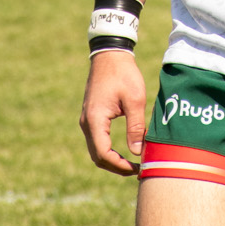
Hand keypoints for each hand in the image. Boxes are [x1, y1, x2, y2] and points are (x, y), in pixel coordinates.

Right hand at [79, 50, 148, 175]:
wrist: (110, 54)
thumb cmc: (123, 74)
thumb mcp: (135, 99)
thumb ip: (136, 127)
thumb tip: (137, 152)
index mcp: (95, 119)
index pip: (103, 154)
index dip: (119, 166)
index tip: (137, 168)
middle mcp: (87, 123)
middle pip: (97, 156)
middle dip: (116, 167)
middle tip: (137, 170)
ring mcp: (87, 120)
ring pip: (96, 150)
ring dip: (112, 160)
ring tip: (132, 164)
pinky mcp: (91, 117)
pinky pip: (97, 141)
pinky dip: (108, 150)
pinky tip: (124, 150)